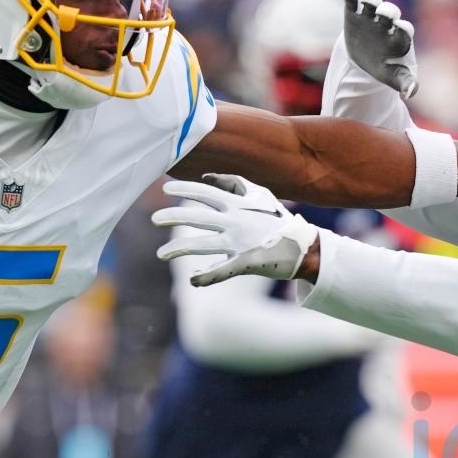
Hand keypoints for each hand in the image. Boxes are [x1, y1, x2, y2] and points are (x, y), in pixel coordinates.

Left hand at [152, 174, 318, 285]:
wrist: (303, 246)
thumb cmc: (277, 218)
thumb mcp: (260, 194)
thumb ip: (234, 183)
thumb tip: (207, 177)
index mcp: (237, 205)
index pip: (205, 193)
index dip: (184, 189)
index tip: (165, 188)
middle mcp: (235, 222)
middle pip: (198, 217)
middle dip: (173, 216)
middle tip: (154, 218)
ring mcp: (240, 243)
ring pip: (203, 245)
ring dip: (179, 248)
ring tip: (161, 253)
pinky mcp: (246, 263)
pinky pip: (222, 271)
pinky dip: (207, 277)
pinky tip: (192, 280)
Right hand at [342, 0, 416, 98]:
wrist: (366, 58)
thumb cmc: (385, 66)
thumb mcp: (394, 77)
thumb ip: (405, 83)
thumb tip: (412, 92)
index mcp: (399, 38)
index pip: (405, 30)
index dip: (403, 28)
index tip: (401, 29)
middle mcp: (386, 23)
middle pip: (390, 12)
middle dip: (389, 12)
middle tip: (386, 16)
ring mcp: (370, 16)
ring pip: (373, 2)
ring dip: (371, 0)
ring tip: (367, 2)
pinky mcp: (353, 13)